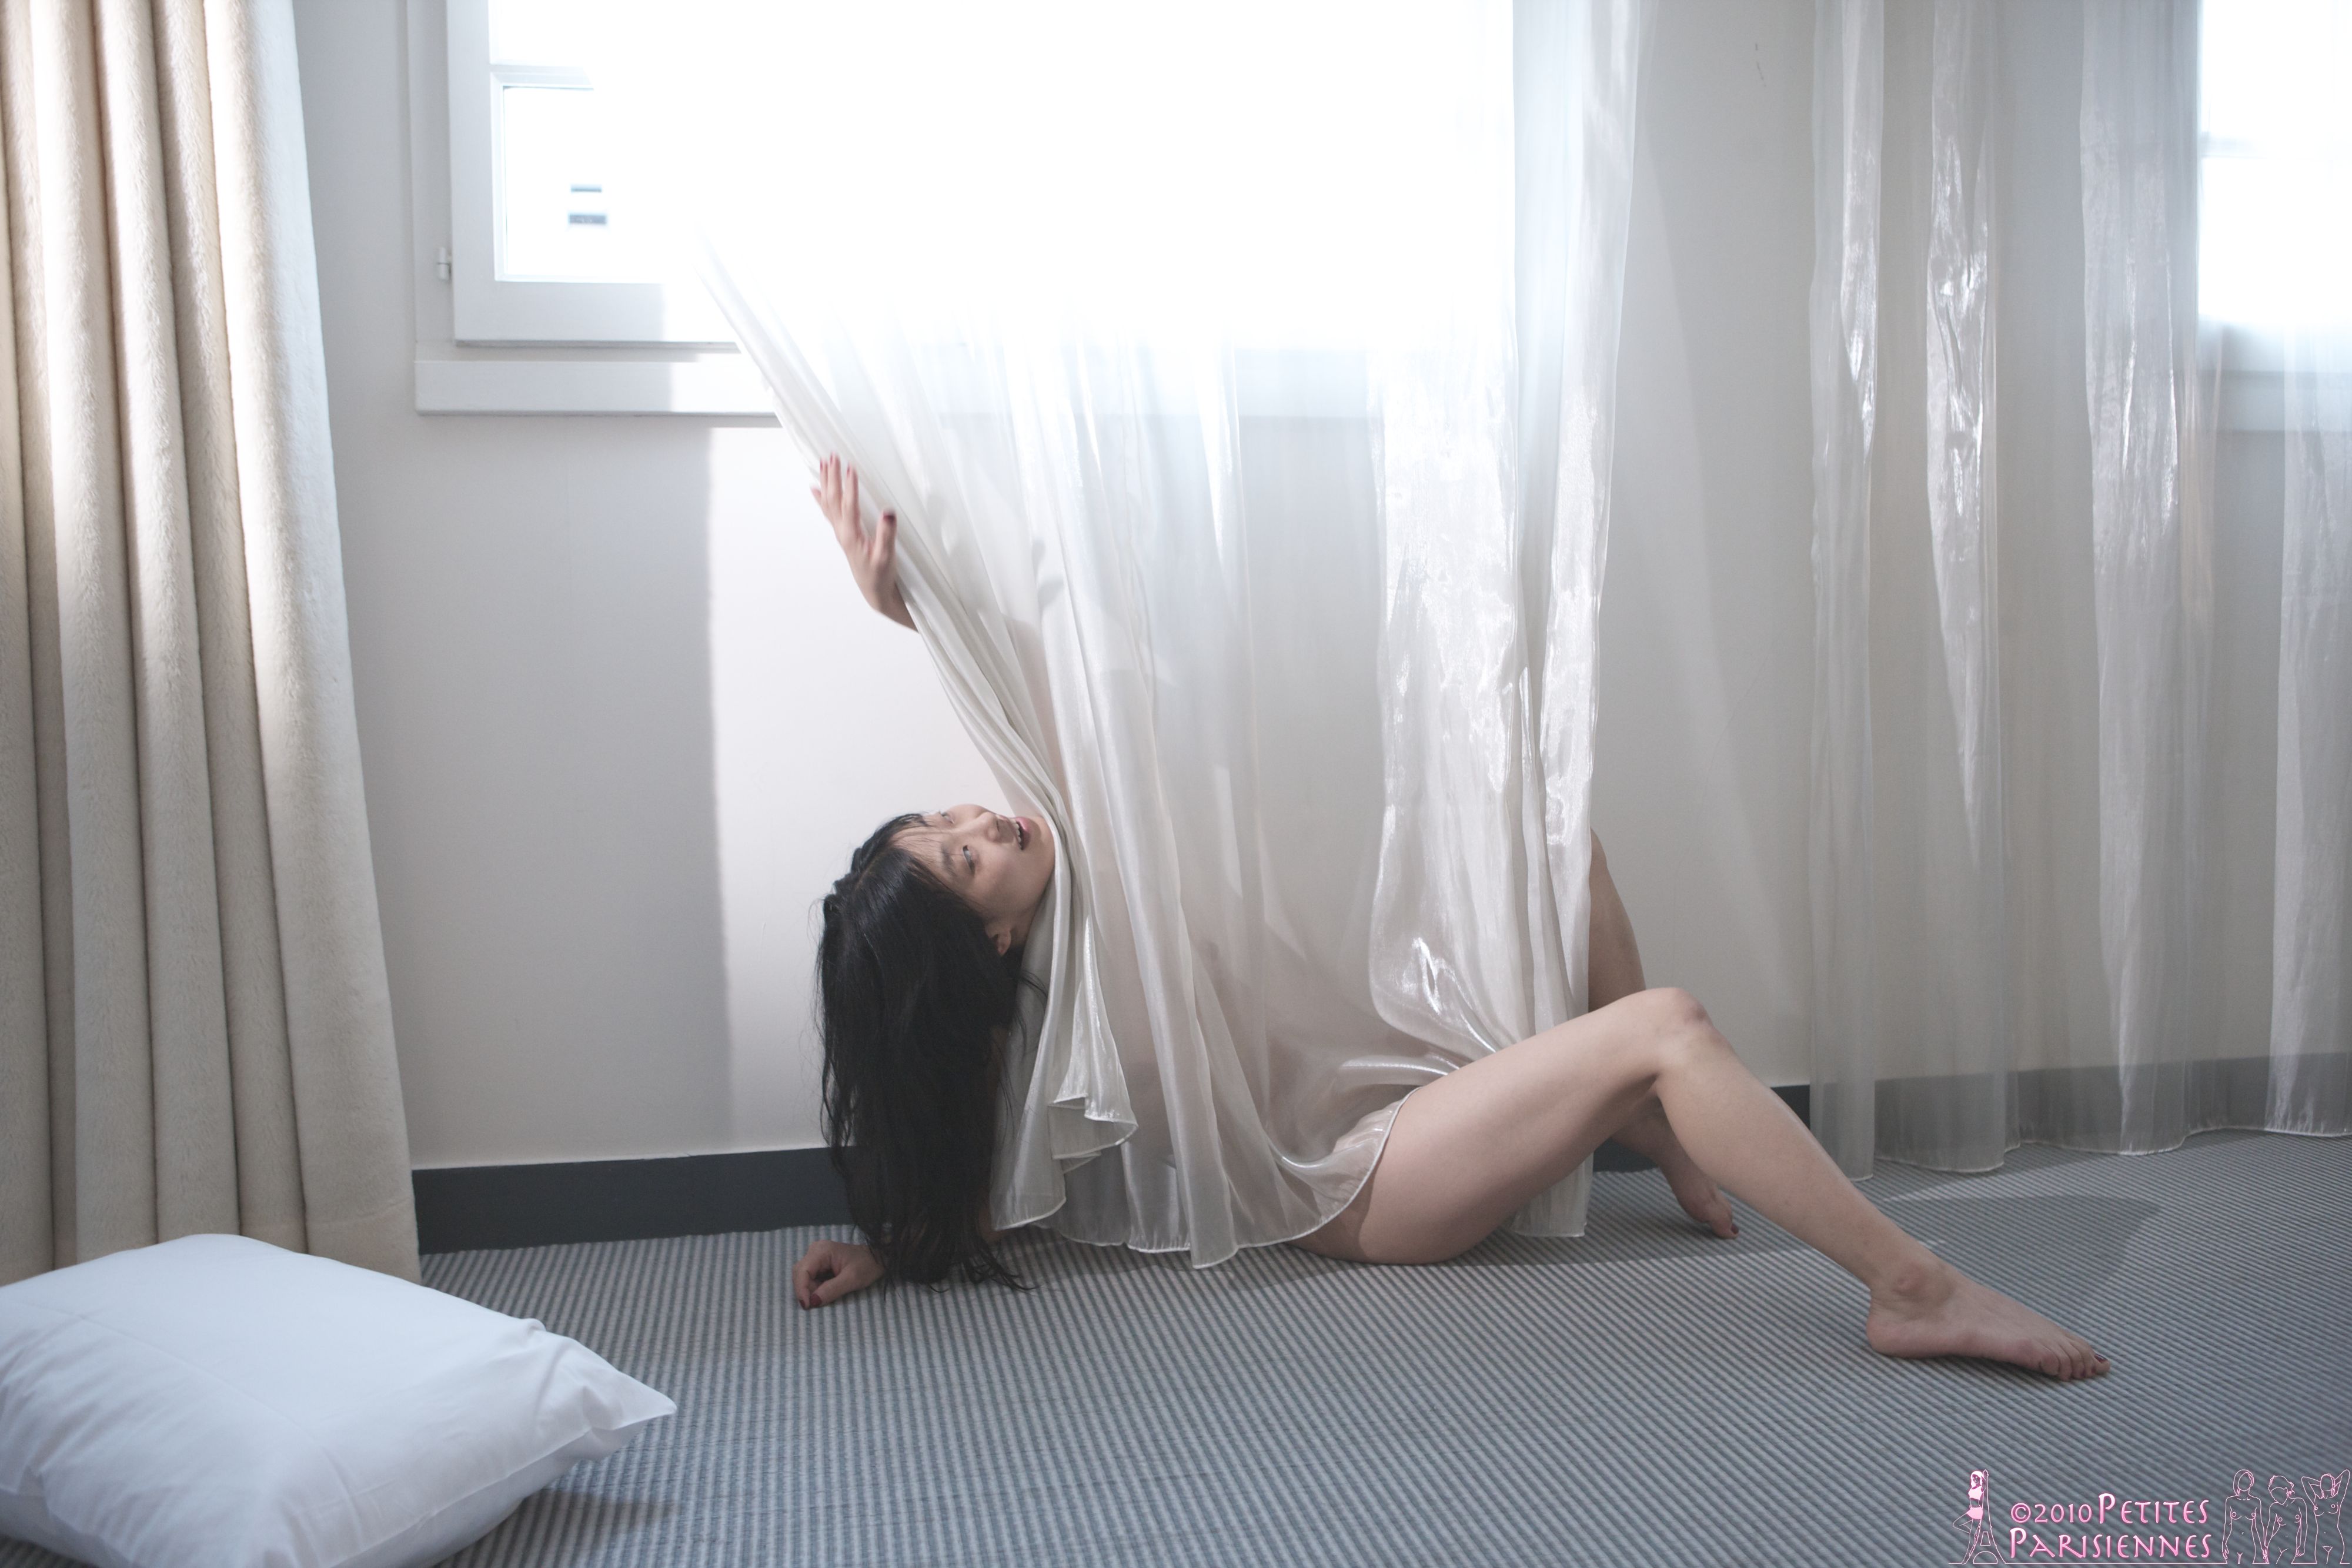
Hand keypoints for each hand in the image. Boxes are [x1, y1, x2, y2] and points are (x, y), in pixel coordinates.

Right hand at [793, 1236, 883, 1308]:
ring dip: (812, 1289)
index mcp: (821, 1250)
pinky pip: (810, 1278)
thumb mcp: (852, 1280)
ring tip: (830, 1291)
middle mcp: (815, 1250)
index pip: (802, 1271)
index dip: (801, 1290)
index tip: (807, 1306)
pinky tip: (828, 1288)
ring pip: (803, 1277)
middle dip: (808, 1290)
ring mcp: (816, 1255)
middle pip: (800, 1274)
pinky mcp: (818, 1262)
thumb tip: (812, 1302)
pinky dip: (816, 1287)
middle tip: (822, 1299)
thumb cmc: (867, 1265)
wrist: (877, 1258)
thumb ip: (831, 1290)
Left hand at [811, 454, 912, 628]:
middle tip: (832, 456)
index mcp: (852, 535)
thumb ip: (887, 534)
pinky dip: (821, 498)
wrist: (874, 590)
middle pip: (834, 499)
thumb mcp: (887, 556)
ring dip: (826, 481)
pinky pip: (828, 511)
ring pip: (829, 502)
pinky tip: (815, 488)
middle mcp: (842, 531)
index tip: (850, 467)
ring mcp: (841, 531)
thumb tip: (888, 512)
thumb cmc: (881, 574)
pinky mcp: (843, 533)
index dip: (850, 486)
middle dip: (832, 476)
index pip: (849, 505)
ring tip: (823, 462)